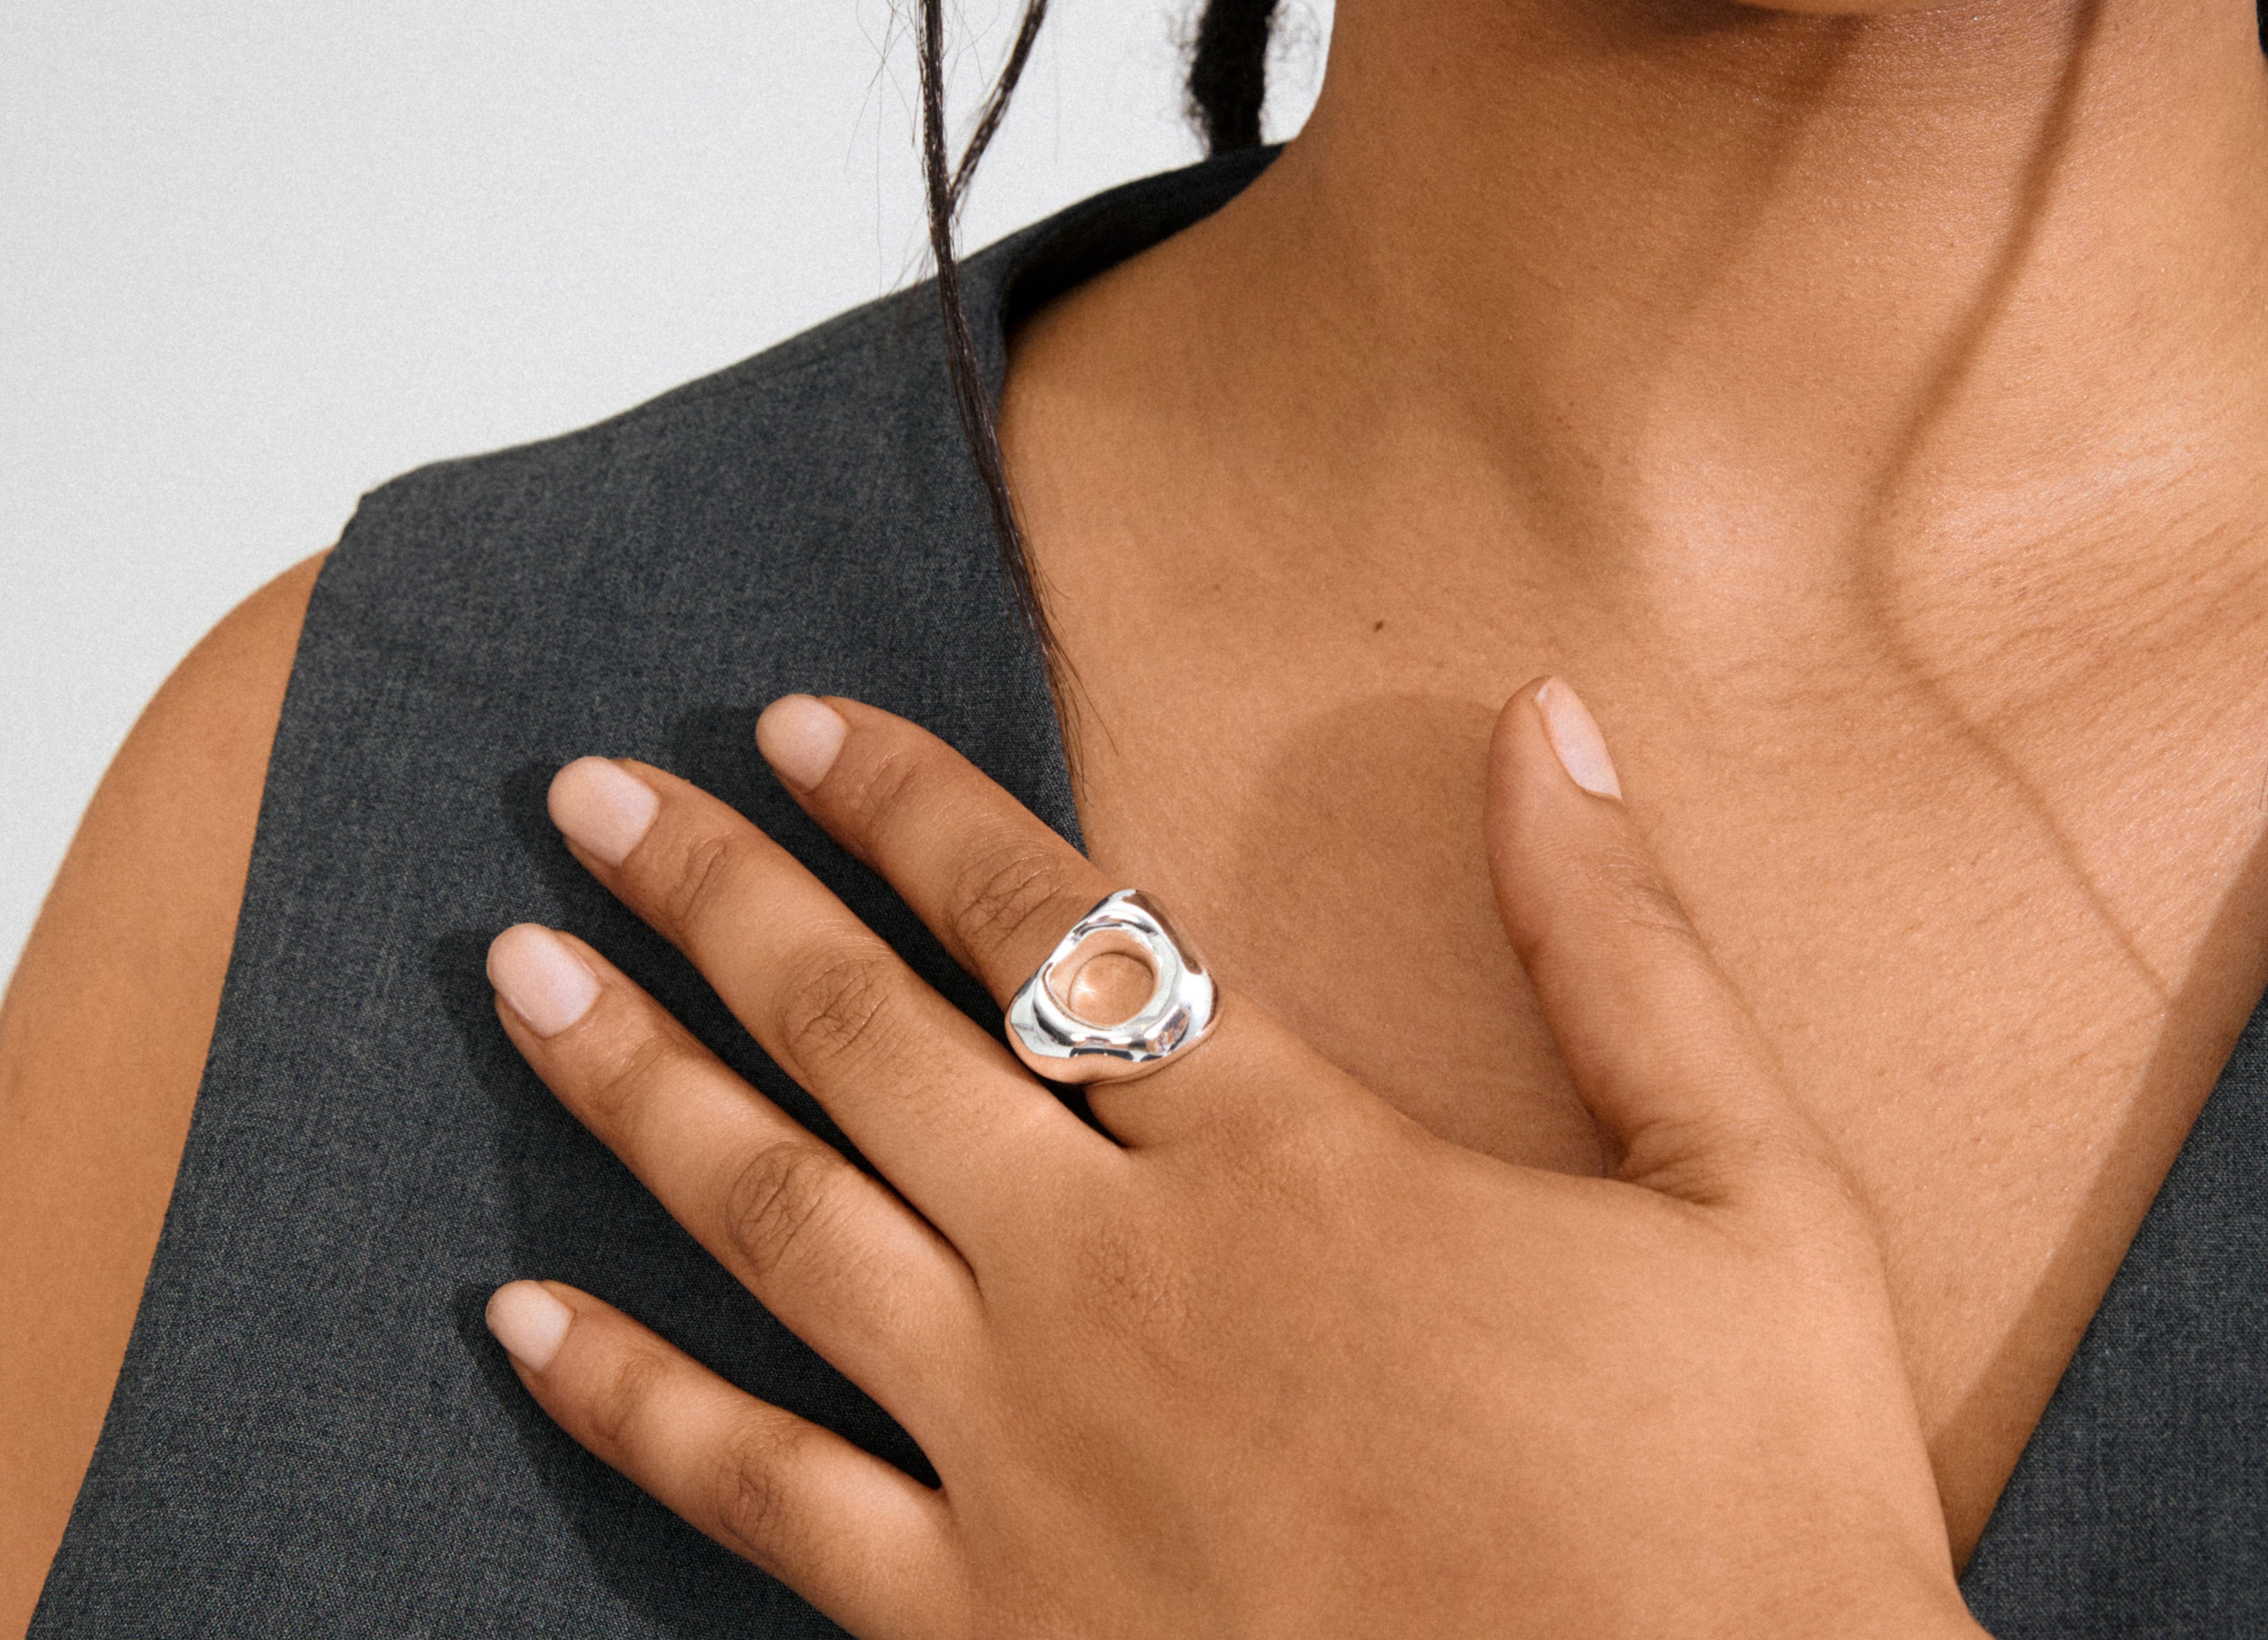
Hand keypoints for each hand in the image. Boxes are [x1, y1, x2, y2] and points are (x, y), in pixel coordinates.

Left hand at [480, 680, 1979, 1639]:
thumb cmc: (1748, 1515)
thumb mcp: (1747, 1192)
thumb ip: (1625, 946)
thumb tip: (1550, 718)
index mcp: (1294, 1155)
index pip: (1053, 920)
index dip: (913, 802)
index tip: (796, 721)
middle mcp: (1122, 1280)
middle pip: (866, 1034)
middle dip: (720, 895)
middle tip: (590, 797)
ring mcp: (1031, 1462)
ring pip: (777, 1224)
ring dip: (632, 1083)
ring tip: (519, 974)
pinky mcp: (986, 1630)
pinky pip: (756, 1495)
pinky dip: (626, 1398)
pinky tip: (520, 1315)